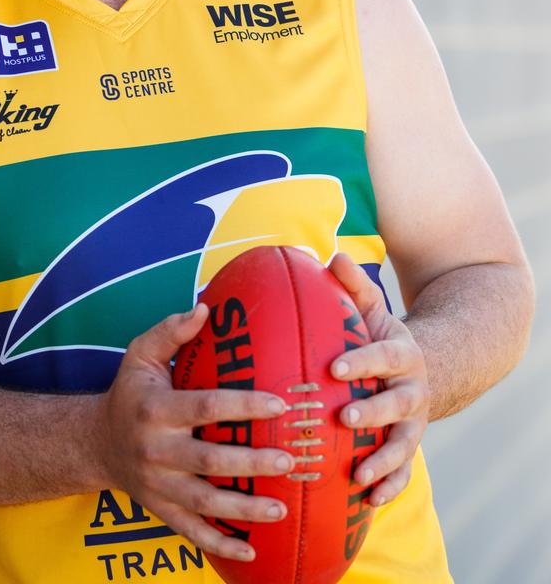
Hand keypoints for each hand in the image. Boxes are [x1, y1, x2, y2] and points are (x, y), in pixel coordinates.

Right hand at [98, 304, 295, 562]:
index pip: (205, 407)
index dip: (244, 405)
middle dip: (252, 463)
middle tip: (290, 459)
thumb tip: (206, 307)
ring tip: (282, 506)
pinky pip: (191, 532)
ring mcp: (157, 485)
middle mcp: (156, 450)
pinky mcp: (160, 510)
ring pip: (205, 503)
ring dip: (245, 509)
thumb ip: (171, 331)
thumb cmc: (129, 393)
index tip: (280, 403)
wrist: (93, 443)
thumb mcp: (140, 354)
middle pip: (210, 461)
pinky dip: (220, 545)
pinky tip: (253, 551)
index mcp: (155, 409)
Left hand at [329, 253, 430, 505]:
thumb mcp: (373, 310)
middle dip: (372, 412)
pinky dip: (389, 486)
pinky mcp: (409, 446)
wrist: (425, 369)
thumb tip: (331, 256)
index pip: (382, 357)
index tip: (335, 367)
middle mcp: (412, 390)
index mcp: (401, 354)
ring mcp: (413, 422)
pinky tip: (368, 501)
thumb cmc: (380, 338)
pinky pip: (404, 472)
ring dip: (382, 459)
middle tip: (344, 419)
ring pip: (403, 444)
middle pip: (396, 404)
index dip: (362, 362)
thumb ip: (353, 288)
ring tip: (357, 474)